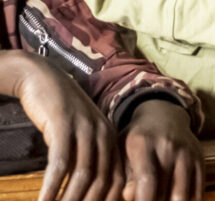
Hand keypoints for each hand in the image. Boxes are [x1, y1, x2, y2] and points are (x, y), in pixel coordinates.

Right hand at [4, 50, 122, 200]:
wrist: (44, 79)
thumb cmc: (61, 115)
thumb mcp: (81, 138)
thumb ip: (90, 162)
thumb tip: (92, 194)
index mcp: (111, 140)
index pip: (116, 182)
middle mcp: (103, 134)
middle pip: (102, 182)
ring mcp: (85, 128)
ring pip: (82, 176)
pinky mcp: (63, 125)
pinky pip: (59, 164)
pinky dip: (51, 188)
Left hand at [121, 99, 202, 200]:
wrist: (164, 115)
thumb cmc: (138, 140)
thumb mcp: (123, 150)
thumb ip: (125, 175)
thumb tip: (129, 196)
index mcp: (144, 143)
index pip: (147, 180)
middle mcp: (169, 146)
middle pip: (163, 192)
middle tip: (148, 195)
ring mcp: (187, 152)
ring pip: (181, 196)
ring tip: (161, 195)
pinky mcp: (200, 159)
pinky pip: (197, 193)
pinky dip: (186, 200)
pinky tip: (174, 193)